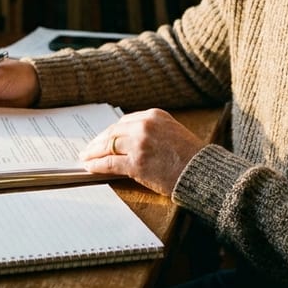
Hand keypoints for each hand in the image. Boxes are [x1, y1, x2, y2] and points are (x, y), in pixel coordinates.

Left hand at [79, 109, 205, 195]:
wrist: (203, 172)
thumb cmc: (191, 156)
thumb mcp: (173, 131)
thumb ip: (152, 131)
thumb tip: (129, 140)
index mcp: (154, 115)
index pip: (124, 122)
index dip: (110, 131)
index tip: (103, 137)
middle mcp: (145, 126)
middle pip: (113, 131)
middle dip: (98, 141)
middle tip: (89, 148)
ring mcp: (139, 144)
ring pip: (108, 146)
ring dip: (93, 152)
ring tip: (85, 157)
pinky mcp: (136, 163)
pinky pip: (109, 163)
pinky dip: (96, 165)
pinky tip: (89, 167)